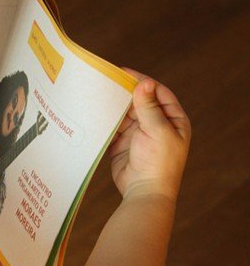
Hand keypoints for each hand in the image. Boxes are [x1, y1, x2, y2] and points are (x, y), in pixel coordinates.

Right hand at [109, 69, 190, 201]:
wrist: (145, 192)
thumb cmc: (159, 163)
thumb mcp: (157, 131)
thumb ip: (149, 107)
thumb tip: (144, 82)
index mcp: (173, 120)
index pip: (158, 93)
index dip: (142, 82)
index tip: (124, 73)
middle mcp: (156, 125)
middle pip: (139, 102)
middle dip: (124, 93)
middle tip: (106, 81)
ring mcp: (138, 135)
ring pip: (124, 114)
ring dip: (112, 106)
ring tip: (97, 95)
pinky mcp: (122, 144)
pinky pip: (112, 127)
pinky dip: (104, 121)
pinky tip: (94, 113)